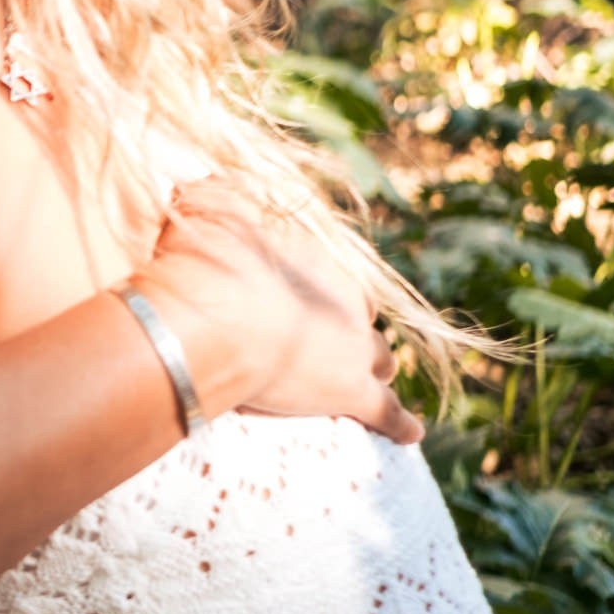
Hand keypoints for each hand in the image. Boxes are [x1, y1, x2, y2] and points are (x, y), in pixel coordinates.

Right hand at [133, 182, 421, 444]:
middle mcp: (344, 296)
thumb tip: (207, 181)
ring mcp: (354, 346)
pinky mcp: (351, 392)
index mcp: (314, 255)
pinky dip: (399, 423)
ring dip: (374, 366)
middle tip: (326, 338)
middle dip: (349, 324)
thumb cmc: (205, 261)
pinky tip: (410, 433)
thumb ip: (213, 193)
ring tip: (371, 378)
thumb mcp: (203, 204)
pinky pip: (386, 412)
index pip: (324, 270)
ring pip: (380, 357)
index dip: (310, 285)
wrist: (213, 319)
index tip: (288, 294)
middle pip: (359, 311)